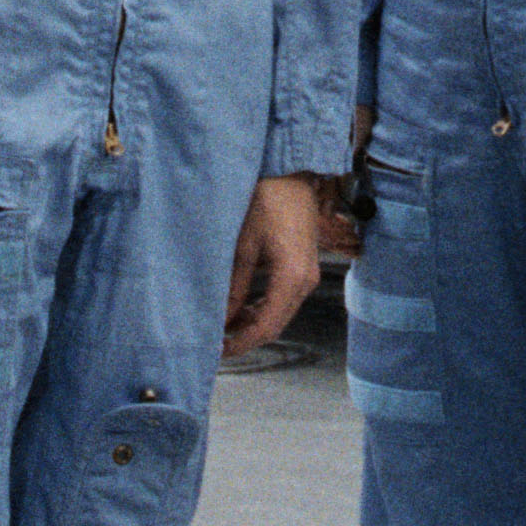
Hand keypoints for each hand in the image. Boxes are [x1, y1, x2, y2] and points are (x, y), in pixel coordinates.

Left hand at [225, 173, 319, 354]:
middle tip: (218, 343)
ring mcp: (308, 275)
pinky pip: (285, 300)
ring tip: (225, 327)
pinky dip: (264, 309)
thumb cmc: (267, 201)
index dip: (242, 343)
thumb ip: (234, 286)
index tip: (219, 350)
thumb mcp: (243, 246)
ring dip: (254, 324)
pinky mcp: (304, 268)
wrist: (291, 175)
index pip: (266, 326)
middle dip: (247, 338)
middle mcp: (305, 281)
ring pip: (281, 315)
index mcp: (292, 277)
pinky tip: (242, 309)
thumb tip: (222, 317)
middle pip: (276, 325)